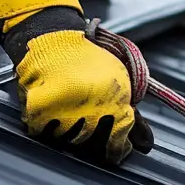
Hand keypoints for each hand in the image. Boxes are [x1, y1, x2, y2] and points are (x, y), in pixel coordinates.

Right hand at [0, 0, 152, 164]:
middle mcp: (90, 108)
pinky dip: (45, 125)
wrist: (54, 35)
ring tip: (68, 108)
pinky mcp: (38, 111)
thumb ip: (134, 118)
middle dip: (92, 138)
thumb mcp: (120, 81)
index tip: (114, 148)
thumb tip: (146, 147)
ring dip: (68, 131)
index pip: (116, 146)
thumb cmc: (90, 57)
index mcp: (114, 100)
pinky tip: (51, 109)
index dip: (115, 149)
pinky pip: (42, 133)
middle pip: (91, 146)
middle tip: (87, 120)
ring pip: (67, 142)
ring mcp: (63, 111)